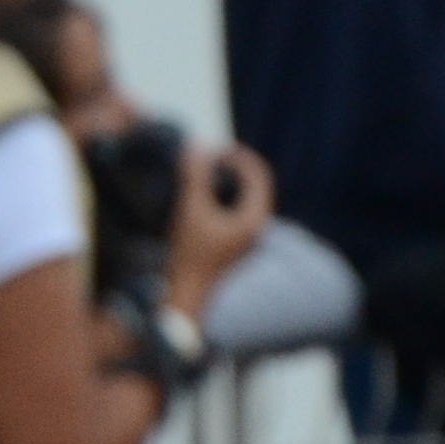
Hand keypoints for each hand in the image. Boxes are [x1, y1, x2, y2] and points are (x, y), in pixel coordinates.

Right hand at [160, 140, 274, 312]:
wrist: (186, 296)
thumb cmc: (189, 255)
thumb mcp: (190, 211)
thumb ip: (195, 178)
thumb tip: (196, 147)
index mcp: (255, 218)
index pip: (259, 175)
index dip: (239, 156)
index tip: (215, 149)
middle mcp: (257, 227)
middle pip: (256, 185)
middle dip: (234, 166)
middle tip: (210, 156)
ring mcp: (248, 237)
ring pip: (246, 197)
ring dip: (229, 180)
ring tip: (206, 170)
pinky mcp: (236, 244)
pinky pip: (237, 209)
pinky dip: (224, 195)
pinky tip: (203, 194)